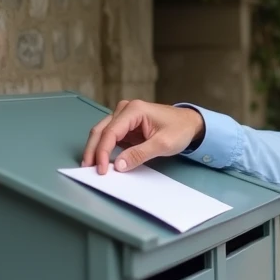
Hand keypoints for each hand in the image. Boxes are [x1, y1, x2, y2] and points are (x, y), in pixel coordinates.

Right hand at [81, 100, 204, 173]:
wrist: (191, 123)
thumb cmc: (180, 129)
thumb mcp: (163, 144)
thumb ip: (140, 154)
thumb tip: (119, 166)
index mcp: (134, 110)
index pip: (111, 132)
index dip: (103, 152)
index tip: (102, 169)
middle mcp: (125, 109)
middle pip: (101, 130)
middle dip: (93, 150)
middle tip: (88, 169)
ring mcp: (124, 116)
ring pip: (102, 133)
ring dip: (96, 149)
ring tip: (92, 166)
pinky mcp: (126, 125)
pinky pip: (111, 137)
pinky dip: (105, 148)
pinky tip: (102, 161)